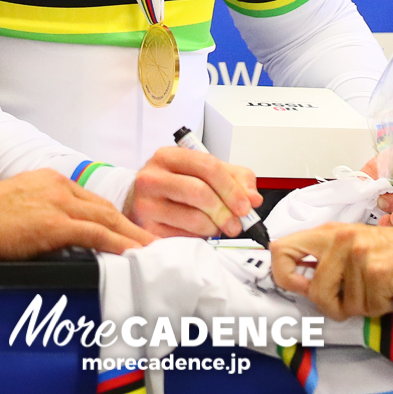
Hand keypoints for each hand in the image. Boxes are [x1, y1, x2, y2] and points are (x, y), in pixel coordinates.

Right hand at [0, 170, 152, 257]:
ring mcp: (59, 204)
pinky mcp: (55, 224)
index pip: (90, 200)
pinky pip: (96, 234)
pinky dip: (118, 244)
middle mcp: (60, 188)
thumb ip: (39, 212)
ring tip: (151, 249)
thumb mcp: (16, 204)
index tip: (126, 229)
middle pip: (105, 208)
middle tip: (150, 240)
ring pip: (107, 220)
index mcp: (50, 181)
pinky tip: (132, 254)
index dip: (112, 217)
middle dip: (129, 225)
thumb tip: (48, 232)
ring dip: (132, 236)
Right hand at [126, 146, 260, 237]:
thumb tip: (253, 198)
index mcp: (168, 156)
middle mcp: (152, 177)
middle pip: (200, 192)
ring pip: (193, 218)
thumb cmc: (173, 186)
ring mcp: (146, 204)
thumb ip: (234, 178)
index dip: (231, 188)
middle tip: (237, 224)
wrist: (138, 202)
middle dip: (225, 211)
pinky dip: (199, 237)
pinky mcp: (146, 228)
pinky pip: (183, 236)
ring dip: (214, 227)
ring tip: (218, 227)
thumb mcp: (202, 172)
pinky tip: (200, 232)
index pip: (207, 165)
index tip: (246, 205)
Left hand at [270, 224, 392, 320]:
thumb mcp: (355, 246)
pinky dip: (382, 307)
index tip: (302, 286)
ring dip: (364, 306)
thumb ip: (326, 260)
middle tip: (354, 296)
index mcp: (330, 232)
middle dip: (334, 305)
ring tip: (379, 287)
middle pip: (313, 292)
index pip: (281, 249)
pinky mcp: (377, 274)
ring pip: (343, 307)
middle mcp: (340, 241)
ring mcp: (358, 257)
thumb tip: (299, 282)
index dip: (283, 275)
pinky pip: (367, 309)